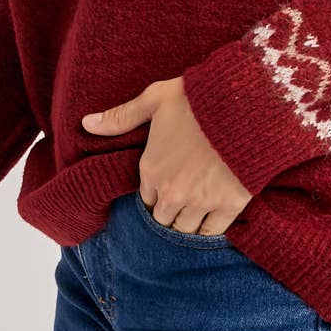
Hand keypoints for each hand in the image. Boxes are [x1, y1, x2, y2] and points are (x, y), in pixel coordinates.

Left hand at [81, 75, 252, 236]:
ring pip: (185, 230)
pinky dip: (210, 229)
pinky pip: (212, 232)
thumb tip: (87, 123)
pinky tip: (213, 218)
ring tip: (196, 212)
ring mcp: (200, 202)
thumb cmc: (198, 98)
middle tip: (182, 200)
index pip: (145, 199)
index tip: (166, 185)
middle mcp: (171, 192)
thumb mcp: (156, 99)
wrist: (243, 104)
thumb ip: (122, 117)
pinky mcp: (229, 205)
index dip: (155, 193)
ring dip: (187, 223)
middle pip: (163, 219)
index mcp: (151, 169)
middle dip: (169, 211)